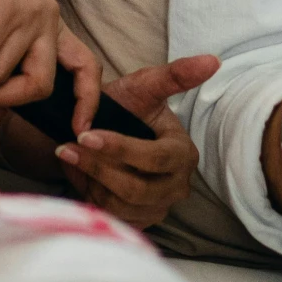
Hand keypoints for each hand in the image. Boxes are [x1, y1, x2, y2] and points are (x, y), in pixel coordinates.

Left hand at [56, 53, 221, 228]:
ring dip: (90, 179)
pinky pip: (112, 217)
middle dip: (99, 166)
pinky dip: (91, 195)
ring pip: (121, 204)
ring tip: (72, 155)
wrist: (98, 130)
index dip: (120, 148)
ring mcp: (159, 207)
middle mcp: (177, 186)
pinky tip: (83, 174)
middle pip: (137, 188)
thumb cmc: (123, 107)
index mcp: (183, 154)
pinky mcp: (139, 221)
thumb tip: (213, 60)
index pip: (155, 159)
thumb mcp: (144, 87)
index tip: (86, 134)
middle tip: (68, 147)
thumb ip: (175, 75)